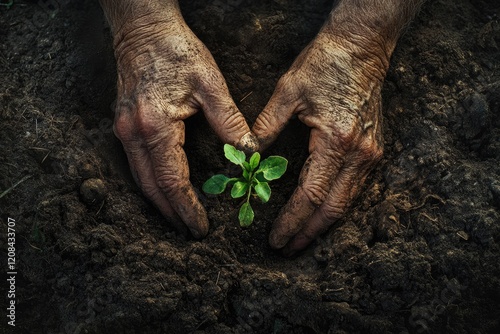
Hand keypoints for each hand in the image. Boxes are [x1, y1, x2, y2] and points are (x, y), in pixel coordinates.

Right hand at [110, 8, 256, 237]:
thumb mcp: (210, 83)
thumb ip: (229, 120)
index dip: (186, 206)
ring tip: (178, 218)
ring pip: (140, 179)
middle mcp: (133, 133)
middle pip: (151, 187)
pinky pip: (136, 164)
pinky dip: (150, 183)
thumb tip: (249, 151)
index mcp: (155, 125)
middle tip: (190, 232)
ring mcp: (123, 129)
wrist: (143, 28)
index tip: (200, 226)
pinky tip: (163, 190)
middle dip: (171, 213)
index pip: (171, 180)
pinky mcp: (123, 124)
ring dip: (159, 202)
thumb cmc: (177, 51)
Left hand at [253, 26, 387, 253]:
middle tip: (287, 248)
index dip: (292, 220)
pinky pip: (356, 187)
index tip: (276, 238)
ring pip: (348, 202)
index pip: (311, 194)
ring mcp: (371, 152)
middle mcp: (359, 153)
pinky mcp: (374, 148)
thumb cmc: (324, 65)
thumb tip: (247, 156)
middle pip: (333, 208)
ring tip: (302, 238)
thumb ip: (265, 128)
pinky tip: (322, 213)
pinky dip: (337, 205)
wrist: (361, 47)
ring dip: (324, 224)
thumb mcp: (287, 92)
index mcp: (336, 140)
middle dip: (308, 232)